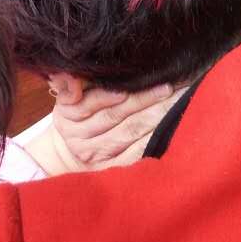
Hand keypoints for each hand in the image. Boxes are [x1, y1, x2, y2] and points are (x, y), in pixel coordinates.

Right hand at [28, 82, 175, 175]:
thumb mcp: (66, 97)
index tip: (137, 81)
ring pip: (129, 134)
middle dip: (144, 100)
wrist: (68, 151)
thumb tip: (69, 73)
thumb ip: (69, 84)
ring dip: (154, 117)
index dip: (111, 93)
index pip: (91, 102)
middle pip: (115, 116)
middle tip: (168, 88)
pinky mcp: (112, 169)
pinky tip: (168, 128)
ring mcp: (97, 155)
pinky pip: (135, 154)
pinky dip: (152, 140)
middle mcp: (81, 138)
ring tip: (174, 103)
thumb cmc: (75, 115)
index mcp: (69, 115)